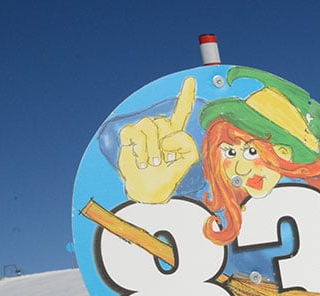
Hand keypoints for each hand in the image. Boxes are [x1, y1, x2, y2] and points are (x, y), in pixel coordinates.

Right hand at [117, 76, 199, 203]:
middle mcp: (159, 128)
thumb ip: (189, 146)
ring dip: (153, 150)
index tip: (190, 81)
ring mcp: (143, 130)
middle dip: (166, 146)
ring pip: (151, 128)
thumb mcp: (187, 161)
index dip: (186, 95)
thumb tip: (171, 138)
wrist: (149, 190)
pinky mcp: (129, 135)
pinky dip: (140, 150)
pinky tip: (141, 159)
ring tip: (153, 163)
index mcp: (176, 133)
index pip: (182, 111)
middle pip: (166, 123)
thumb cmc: (167, 176)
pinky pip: (136, 134)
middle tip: (164, 162)